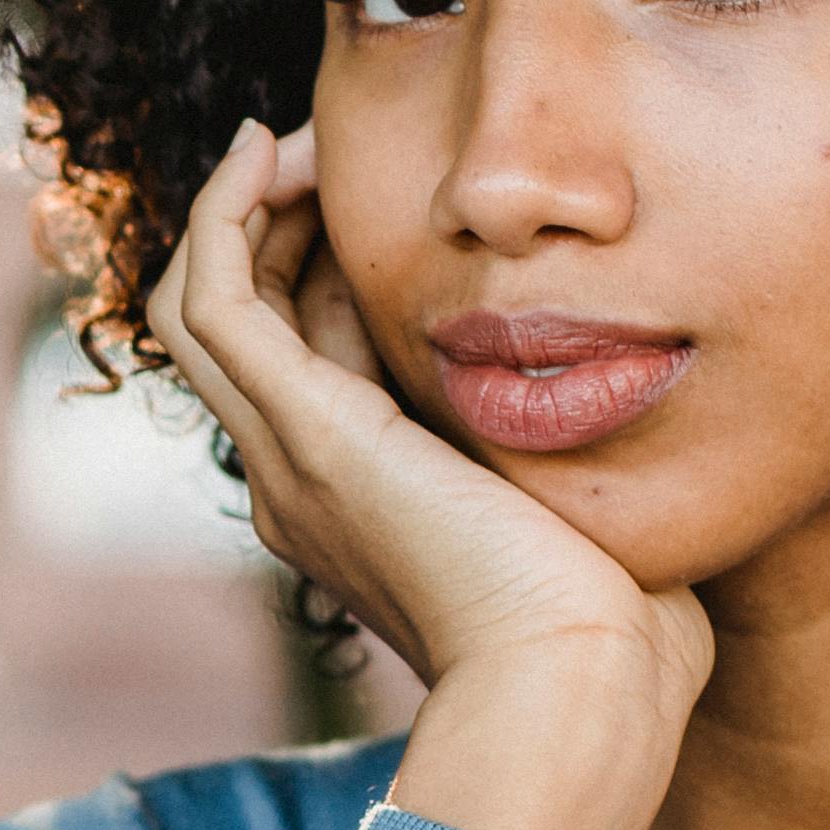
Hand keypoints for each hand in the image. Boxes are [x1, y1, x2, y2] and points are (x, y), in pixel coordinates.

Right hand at [148, 121, 713, 829]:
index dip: (329, 266)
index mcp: (362, 506)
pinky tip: (268, 152)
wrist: (578, 689)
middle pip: (246, 324)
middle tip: (327, 149)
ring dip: (240, 208)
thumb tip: (625, 383)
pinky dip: (221, 217)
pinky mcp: (304, 432)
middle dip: (277, 223)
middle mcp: (301, 483)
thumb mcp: (585, 512)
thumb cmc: (618, 632)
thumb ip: (576, 451)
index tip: (384, 198)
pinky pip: (211, 301)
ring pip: (204, 305)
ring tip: (293, 140)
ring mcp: (290, 459)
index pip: (312, 358)